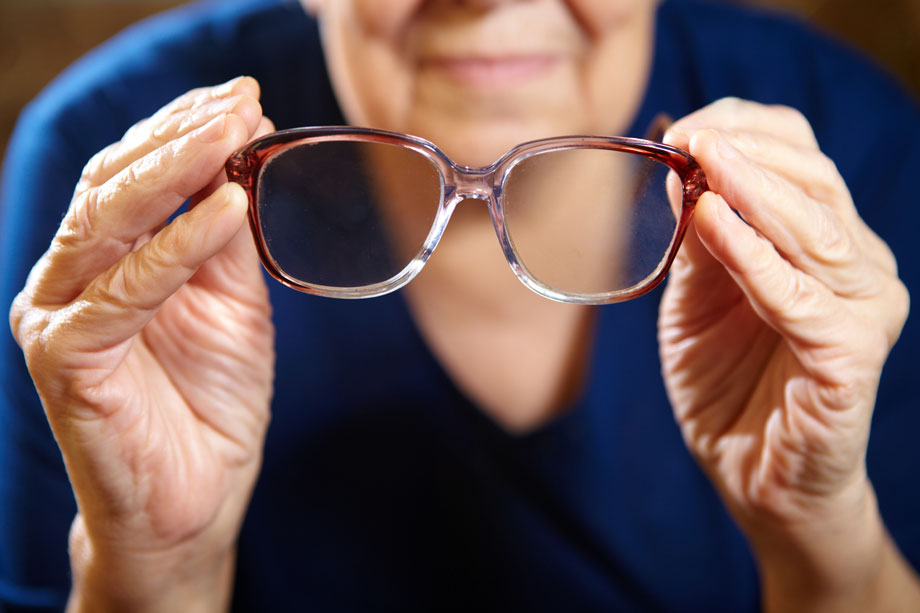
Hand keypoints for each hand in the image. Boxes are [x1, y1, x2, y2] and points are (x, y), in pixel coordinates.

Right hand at [9, 77, 274, 610]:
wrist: (194, 501)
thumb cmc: (210, 404)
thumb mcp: (233, 306)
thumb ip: (226, 241)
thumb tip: (241, 159)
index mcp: (107, 261)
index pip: (135, 175)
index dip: (183, 130)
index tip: (242, 96)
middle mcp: (72, 278)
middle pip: (115, 183)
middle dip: (180, 135)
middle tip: (239, 100)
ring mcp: (60, 316)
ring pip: (109, 221)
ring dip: (175, 169)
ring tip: (232, 130)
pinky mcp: (66, 358)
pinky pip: (125, 291)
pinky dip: (178, 247)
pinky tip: (228, 208)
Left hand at [659, 98, 916, 609]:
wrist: (754, 475)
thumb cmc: (727, 384)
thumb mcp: (696, 300)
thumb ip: (698, 240)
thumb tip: (684, 167)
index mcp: (823, 244)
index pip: (802, 157)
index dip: (745, 131)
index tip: (682, 126)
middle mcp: (856, 267)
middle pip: (815, 179)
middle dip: (746, 150)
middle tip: (688, 135)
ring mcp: (863, 310)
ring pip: (814, 228)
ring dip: (753, 186)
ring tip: (703, 159)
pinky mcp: (851, 355)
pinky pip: (798, 296)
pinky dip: (752, 255)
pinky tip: (711, 222)